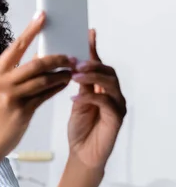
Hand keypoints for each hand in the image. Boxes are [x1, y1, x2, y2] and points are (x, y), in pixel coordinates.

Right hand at [0, 12, 73, 162]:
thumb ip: (16, 73)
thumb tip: (39, 56)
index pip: (16, 46)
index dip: (31, 30)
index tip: (43, 16)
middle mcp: (1, 82)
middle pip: (35, 63)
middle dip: (56, 58)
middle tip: (69, 56)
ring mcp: (11, 97)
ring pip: (43, 80)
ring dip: (61, 74)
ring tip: (71, 70)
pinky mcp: (22, 111)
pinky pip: (45, 95)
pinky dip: (57, 88)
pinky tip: (64, 83)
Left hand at [67, 30, 126, 170]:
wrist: (83, 154)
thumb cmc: (80, 128)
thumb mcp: (76, 100)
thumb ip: (78, 82)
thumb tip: (70, 61)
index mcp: (102, 87)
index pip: (99, 64)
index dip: (94, 48)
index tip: (88, 33)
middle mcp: (113, 94)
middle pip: (108, 71)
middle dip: (92, 64)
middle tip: (76, 62)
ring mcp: (117, 105)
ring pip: (110, 83)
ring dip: (92, 76)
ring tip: (75, 76)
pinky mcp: (116, 118)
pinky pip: (106, 102)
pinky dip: (90, 97)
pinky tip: (75, 98)